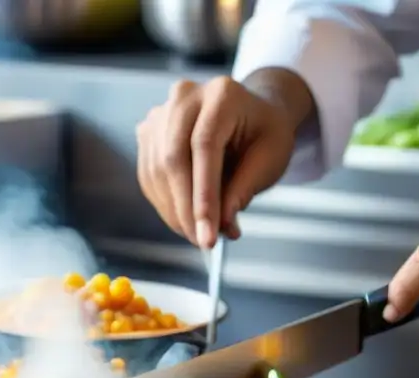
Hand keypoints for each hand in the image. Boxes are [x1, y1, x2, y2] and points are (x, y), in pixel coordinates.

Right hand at [135, 70, 310, 248]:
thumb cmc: (264, 133)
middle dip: (186, 209)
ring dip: (174, 212)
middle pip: (173, 158)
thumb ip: (246, 187)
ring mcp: (161, 113)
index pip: (204, 145)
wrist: (248, 114)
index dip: (204, 194)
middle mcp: (185, 96)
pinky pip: (148, 176)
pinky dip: (165, 204)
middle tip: (201, 243)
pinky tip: (184, 218)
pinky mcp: (148, 133)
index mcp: (221, 93)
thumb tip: (222, 223)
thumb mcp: (271, 157)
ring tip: (199, 234)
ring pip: (157, 171)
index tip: (208, 234)